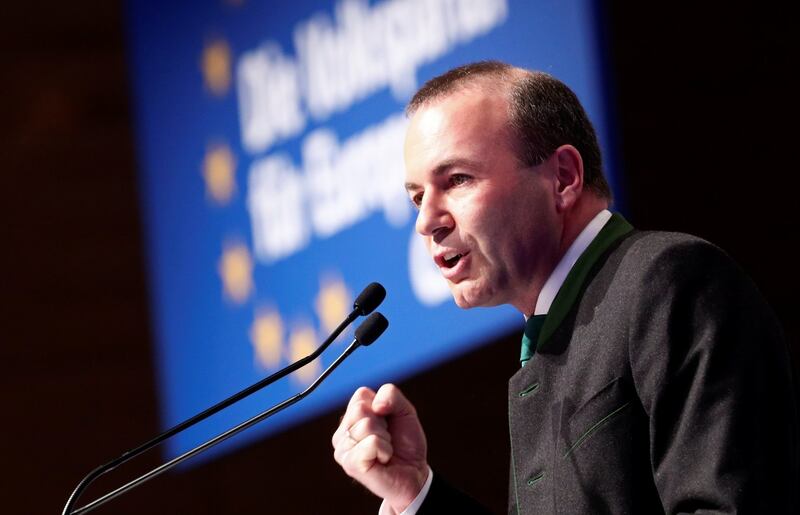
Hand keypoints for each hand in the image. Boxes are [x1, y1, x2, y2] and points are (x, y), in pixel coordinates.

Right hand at [332, 384, 428, 512]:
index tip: (387, 422)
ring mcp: (343, 449)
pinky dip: (385, 450)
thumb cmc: (406, 442)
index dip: (382, 406)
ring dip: (385, 438)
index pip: (361, 394)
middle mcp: (343, 432)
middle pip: (360, 409)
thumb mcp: (404, 410)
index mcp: (351, 416)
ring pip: (366, 425)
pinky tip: (383, 460)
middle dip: (382, 423)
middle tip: (387, 438)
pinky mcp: (350, 464)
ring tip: (385, 450)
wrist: (415, 473)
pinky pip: (371, 442)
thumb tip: (376, 405)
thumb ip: (391, 394)